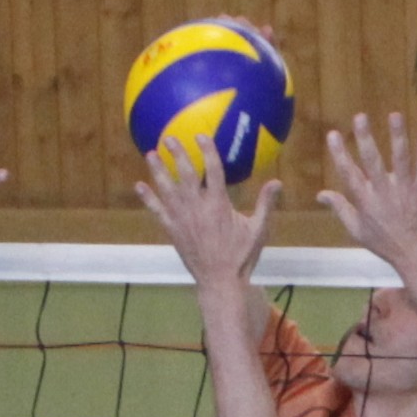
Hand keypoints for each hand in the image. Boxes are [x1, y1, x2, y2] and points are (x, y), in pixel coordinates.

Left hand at [135, 132, 278, 289]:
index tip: (201, 135)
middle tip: (169, 138)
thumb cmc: (241, 256)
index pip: (212, 169)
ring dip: (158, 170)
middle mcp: (198, 207)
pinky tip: (139, 186)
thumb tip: (277, 182)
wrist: (220, 281)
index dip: (207, 150)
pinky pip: (158, 211)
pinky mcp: (173, 231)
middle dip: (177, 154)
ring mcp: (183, 219)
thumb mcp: (258, 229)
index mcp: (219, 204)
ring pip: (167, 189)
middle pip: (185, 174)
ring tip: (150, 154)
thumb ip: (265, 204)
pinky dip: (148, 198)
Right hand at [317, 112, 416, 278]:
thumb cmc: (385, 243)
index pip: (349, 174)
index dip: (340, 154)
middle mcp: (383, 193)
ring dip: (397, 136)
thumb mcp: (357, 230)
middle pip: (372, 161)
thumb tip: (321, 194)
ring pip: (400, 159)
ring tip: (394, 115)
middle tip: (359, 117)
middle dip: (365, 138)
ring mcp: (405, 190)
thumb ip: (340, 208)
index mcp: (365, 202)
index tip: (332, 135)